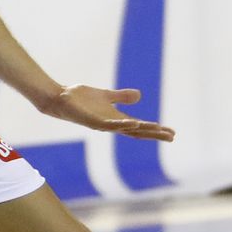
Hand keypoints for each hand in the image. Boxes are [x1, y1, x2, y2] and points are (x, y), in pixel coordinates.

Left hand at [37, 86, 174, 141]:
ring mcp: (103, 124)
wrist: (59, 98)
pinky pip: (110, 125)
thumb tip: (140, 96)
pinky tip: (135, 122)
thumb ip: (122, 97)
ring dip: (144, 130)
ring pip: (128, 130)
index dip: (156, 130)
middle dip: (155, 134)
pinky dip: (123, 124)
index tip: (172, 132)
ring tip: (159, 130)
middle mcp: (111, 125)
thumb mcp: (106, 95)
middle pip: (138, 132)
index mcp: (116, 119)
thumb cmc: (80, 99)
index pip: (140, 128)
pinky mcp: (93, 121)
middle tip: (172, 136)